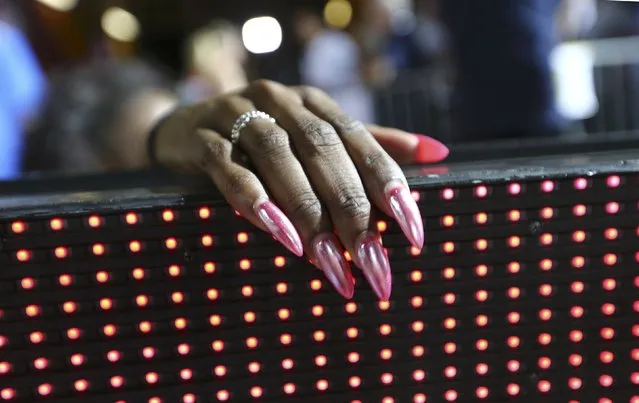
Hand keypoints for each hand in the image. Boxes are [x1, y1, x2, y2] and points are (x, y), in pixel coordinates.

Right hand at [151, 80, 447, 299]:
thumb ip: (373, 143)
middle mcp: (281, 102)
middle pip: (323, 151)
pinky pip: (230, 169)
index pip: (360, 140)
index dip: (388, 183)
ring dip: (307, 211)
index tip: (412, 233)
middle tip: (371, 261)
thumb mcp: (317, 136)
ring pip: (280, 159)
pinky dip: (255, 201)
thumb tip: (437, 152)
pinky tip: (279, 235)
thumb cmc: (263, 141)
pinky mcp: (202, 138)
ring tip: (328, 260)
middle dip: (350, 209)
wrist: (186, 128)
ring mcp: (238, 116)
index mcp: (315, 103)